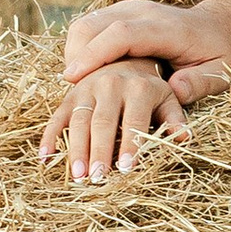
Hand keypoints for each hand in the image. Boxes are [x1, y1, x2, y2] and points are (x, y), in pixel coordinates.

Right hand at [36, 57, 191, 181]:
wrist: (130, 53)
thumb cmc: (156, 83)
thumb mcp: (172, 96)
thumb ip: (176, 117)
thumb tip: (184, 138)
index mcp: (140, 87)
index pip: (135, 119)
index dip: (130, 144)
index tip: (126, 168)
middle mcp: (112, 83)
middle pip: (103, 121)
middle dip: (99, 151)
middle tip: (97, 178)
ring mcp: (88, 86)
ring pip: (79, 120)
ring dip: (76, 149)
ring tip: (77, 176)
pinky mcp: (72, 92)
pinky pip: (58, 114)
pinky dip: (50, 136)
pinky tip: (46, 158)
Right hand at [62, 0, 230, 86]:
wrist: (222, 26)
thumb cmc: (221, 55)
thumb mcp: (222, 74)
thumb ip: (201, 83)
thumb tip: (175, 90)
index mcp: (166, 27)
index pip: (121, 34)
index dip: (94, 55)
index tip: (72, 77)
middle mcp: (144, 11)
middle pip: (94, 24)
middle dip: (75, 56)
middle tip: (71, 89)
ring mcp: (130, 8)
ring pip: (87, 22)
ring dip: (74, 52)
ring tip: (77, 85)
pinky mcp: (121, 13)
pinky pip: (90, 26)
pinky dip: (80, 48)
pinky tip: (85, 74)